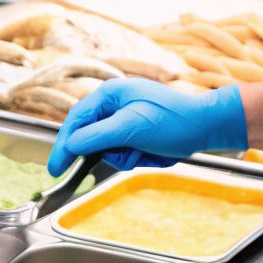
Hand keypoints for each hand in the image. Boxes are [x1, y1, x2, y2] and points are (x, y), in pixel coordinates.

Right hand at [47, 79, 246, 175]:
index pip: (75, 121)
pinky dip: (136, 158)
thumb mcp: (131, 127)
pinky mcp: (135, 135)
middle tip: (128, 154)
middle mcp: (113, 106)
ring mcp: (124, 121)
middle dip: (110, 151)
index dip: (64, 146)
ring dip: (126, 157)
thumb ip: (97, 136)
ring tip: (146, 150)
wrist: (206, 127)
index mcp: (109, 95)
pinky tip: (152, 152)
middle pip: (90, 138)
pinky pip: (123, 154)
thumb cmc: (173, 120)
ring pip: (107, 150)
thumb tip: (71, 145)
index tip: (55, 168)